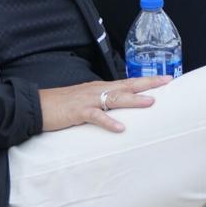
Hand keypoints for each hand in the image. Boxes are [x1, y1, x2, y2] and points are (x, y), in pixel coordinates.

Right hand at [38, 75, 171, 132]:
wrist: (37, 106)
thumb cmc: (62, 105)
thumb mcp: (86, 100)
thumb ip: (102, 102)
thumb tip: (119, 108)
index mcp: (100, 88)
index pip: (128, 82)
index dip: (147, 81)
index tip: (166, 79)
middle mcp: (97, 90)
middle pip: (127, 85)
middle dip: (148, 84)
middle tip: (167, 82)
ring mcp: (88, 100)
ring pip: (115, 98)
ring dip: (133, 100)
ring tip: (151, 102)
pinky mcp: (78, 112)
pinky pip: (96, 116)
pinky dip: (108, 121)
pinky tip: (120, 128)